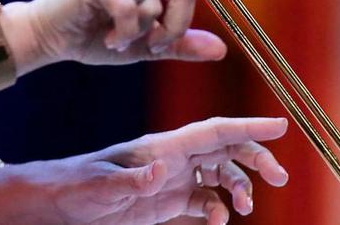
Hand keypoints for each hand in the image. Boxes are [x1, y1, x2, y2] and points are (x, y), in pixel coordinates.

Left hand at [0, 116, 289, 224]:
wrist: (58, 200)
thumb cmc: (77, 187)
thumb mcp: (104, 187)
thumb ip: (135, 179)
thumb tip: (165, 169)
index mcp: (161, 147)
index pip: (213, 131)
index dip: (248, 127)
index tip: (281, 125)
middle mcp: (171, 158)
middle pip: (225, 150)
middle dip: (255, 159)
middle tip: (279, 177)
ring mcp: (170, 179)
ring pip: (219, 175)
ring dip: (239, 188)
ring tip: (244, 208)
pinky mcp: (164, 201)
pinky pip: (203, 201)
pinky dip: (217, 209)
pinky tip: (217, 221)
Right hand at [21, 0, 264, 67]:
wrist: (51, 37)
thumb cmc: (98, 36)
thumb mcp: (145, 45)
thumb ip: (180, 44)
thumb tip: (220, 49)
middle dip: (177, 25)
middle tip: (156, 44)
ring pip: (160, 0)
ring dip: (147, 32)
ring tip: (124, 39)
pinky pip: (131, 9)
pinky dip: (126, 34)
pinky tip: (110, 38)